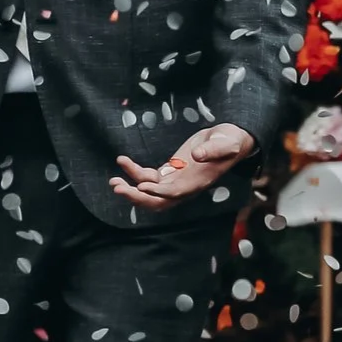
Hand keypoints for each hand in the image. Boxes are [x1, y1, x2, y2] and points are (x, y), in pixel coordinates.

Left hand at [110, 123, 257, 212]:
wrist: (228, 140)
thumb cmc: (229, 142)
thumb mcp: (225, 143)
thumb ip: (213, 149)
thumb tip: (197, 155)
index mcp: (197, 182)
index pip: (175, 193)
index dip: (158, 192)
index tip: (141, 186)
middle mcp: (184, 186)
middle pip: (158, 201)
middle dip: (137, 197)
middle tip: (117, 187)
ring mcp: (175, 180)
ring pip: (150, 192)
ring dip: (131, 189)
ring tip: (113, 181)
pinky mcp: (170, 171)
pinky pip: (149, 177)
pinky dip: (135, 172)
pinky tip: (123, 162)